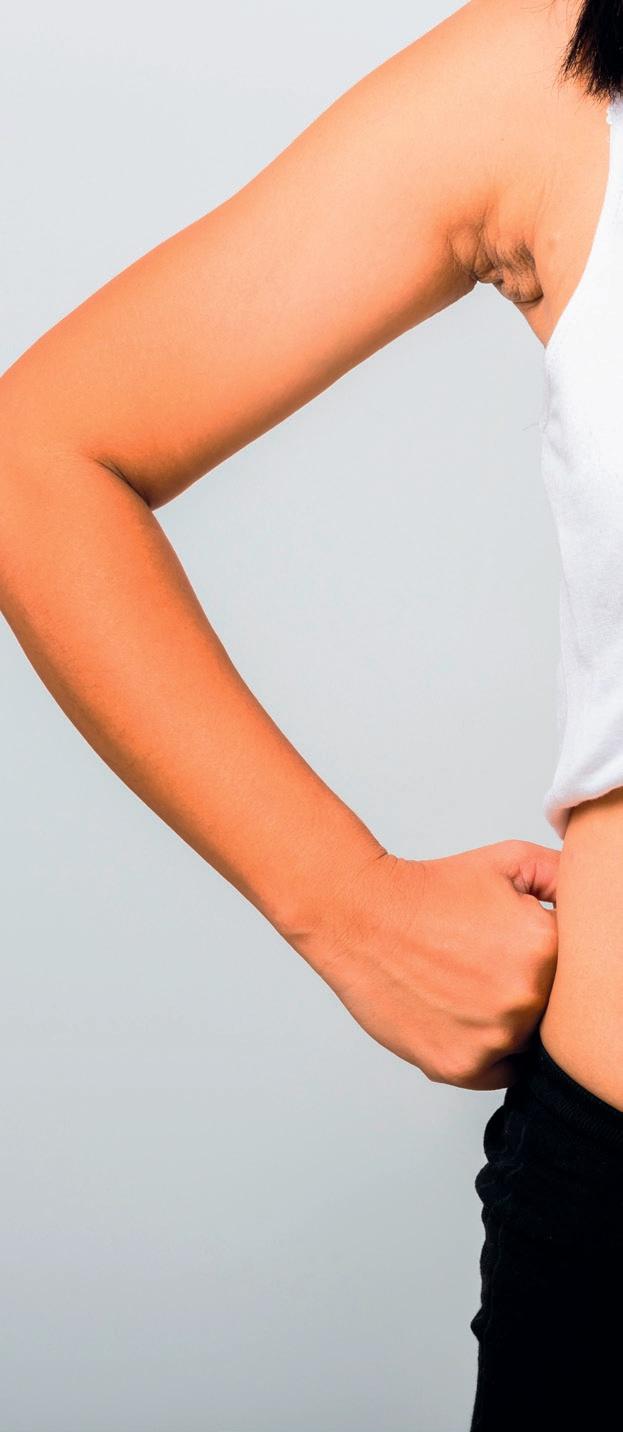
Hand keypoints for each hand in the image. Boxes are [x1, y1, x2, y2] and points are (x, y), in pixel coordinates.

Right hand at [288, 839, 558, 1089]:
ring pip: (524, 1043)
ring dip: (505, 1024)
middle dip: (527, 994)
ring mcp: (493, 1037)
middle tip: (486, 968)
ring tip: (465, 987)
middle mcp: (526, 998)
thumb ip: (566, 879)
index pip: (578, 977)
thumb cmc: (431, 889)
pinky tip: (457, 1014)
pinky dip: (483, 1051)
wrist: (361, 914)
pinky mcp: (460, 1066)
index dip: (547, 964)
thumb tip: (596, 899)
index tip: (517, 953)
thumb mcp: (508, 862)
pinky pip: (497, 1072)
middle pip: (552, 1013)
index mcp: (548, 949)